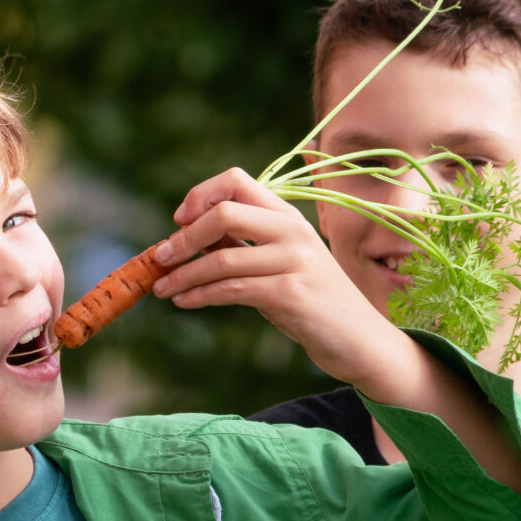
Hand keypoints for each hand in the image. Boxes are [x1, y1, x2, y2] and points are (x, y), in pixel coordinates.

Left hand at [150, 167, 413, 387]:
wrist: (360, 340)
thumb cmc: (312, 300)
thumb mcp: (280, 262)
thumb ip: (244, 243)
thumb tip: (188, 233)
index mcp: (287, 216)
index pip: (238, 180)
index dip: (202, 194)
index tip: (179, 219)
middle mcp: (293, 231)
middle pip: (225, 213)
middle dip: (184, 237)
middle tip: (160, 258)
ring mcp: (295, 261)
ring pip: (222, 257)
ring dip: (183, 274)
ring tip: (161, 288)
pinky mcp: (291, 294)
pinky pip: (232, 289)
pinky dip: (200, 295)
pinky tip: (184, 301)